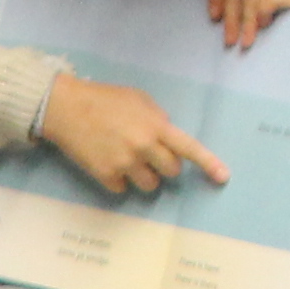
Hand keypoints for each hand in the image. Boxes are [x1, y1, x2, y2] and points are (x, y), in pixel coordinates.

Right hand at [39, 76, 227, 197]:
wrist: (65, 107)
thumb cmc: (104, 99)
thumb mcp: (138, 99)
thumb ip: (158, 118)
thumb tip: (168, 137)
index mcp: (155, 126)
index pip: (189, 148)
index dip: (208, 163)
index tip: (224, 177)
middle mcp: (144, 146)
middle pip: (171, 172)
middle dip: (164, 165)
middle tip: (148, 153)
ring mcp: (125, 163)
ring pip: (150, 185)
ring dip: (144, 176)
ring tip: (126, 158)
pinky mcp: (106, 175)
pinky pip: (124, 189)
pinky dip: (119, 180)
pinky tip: (108, 162)